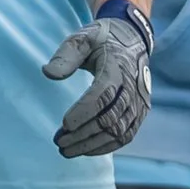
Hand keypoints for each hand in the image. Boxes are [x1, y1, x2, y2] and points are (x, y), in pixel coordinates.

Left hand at [42, 0, 154, 158]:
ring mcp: (140, 101)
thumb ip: (65, 55)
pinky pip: (127, 134)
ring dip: (93, 144)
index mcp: (118, 67)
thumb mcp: (82, 38)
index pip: (104, 94)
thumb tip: (48, 73)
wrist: (132, 39)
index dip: (85, 111)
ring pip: (119, 131)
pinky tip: (86, 150)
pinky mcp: (141, 112)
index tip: (64, 124)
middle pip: (110, 118)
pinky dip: (107, 146)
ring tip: (66, 150)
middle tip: (58, 142)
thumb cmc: (101, 39)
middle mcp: (133, 87)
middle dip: (83, 133)